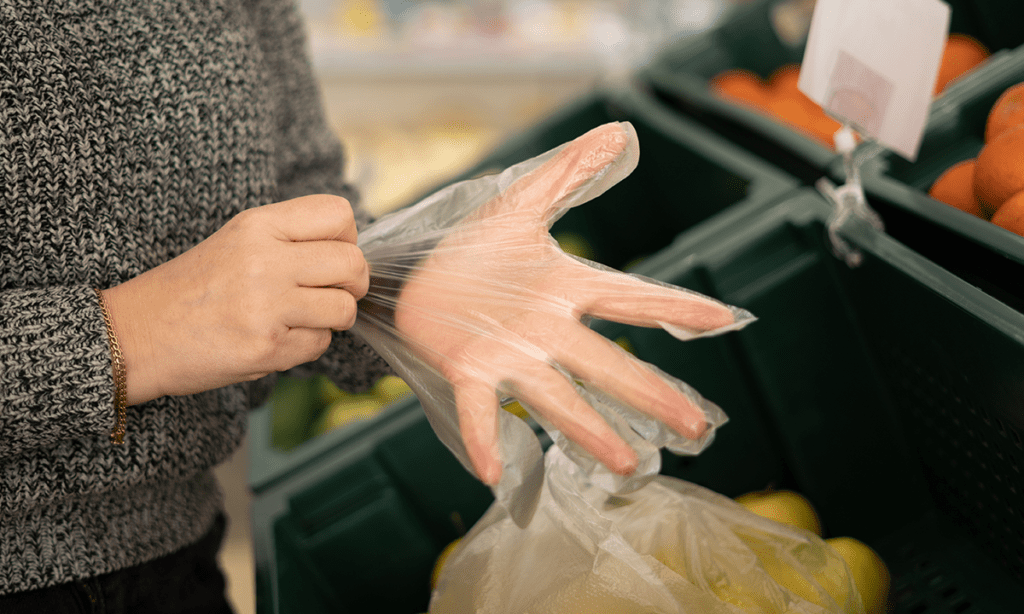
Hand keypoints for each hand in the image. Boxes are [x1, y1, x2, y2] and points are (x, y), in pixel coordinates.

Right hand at [103, 195, 367, 404]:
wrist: (135, 335)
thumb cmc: (193, 289)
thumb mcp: (237, 241)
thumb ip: (291, 238)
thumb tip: (353, 249)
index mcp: (258, 226)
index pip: (339, 215)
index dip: (349, 238)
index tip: (334, 255)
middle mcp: (264, 261)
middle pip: (352, 263)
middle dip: (353, 283)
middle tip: (333, 293)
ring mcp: (266, 307)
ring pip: (344, 308)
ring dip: (333, 319)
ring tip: (303, 318)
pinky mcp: (266, 348)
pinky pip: (320, 345)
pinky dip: (307, 346)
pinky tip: (277, 339)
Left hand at [390, 123, 740, 484]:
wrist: (412, 273)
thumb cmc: (472, 249)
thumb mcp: (521, 204)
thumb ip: (569, 172)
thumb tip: (620, 132)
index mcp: (564, 288)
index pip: (629, 297)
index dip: (674, 306)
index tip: (724, 318)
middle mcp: (546, 330)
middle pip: (606, 363)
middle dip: (650, 395)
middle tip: (695, 427)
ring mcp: (508, 355)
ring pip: (556, 394)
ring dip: (590, 430)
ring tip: (625, 463)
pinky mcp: (467, 369)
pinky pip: (479, 408)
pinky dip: (485, 439)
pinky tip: (494, 472)